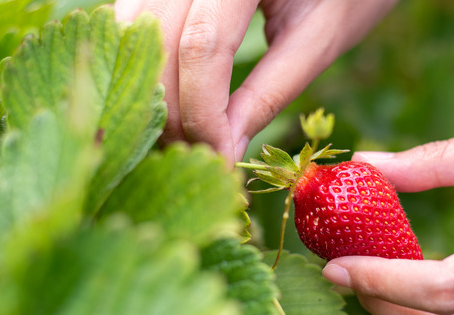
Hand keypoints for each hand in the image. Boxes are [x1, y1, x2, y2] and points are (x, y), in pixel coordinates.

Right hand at [114, 0, 396, 163]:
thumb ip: (269, 92)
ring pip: (134, 28)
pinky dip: (148, 63)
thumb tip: (222, 150)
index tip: (220, 159)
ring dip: (152, 90)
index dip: (202, 112)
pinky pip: (136, 17)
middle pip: (157, 39)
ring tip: (185, 135)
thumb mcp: (319, 38)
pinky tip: (172, 99)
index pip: (202, 46)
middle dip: (171, 110)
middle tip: (198, 159)